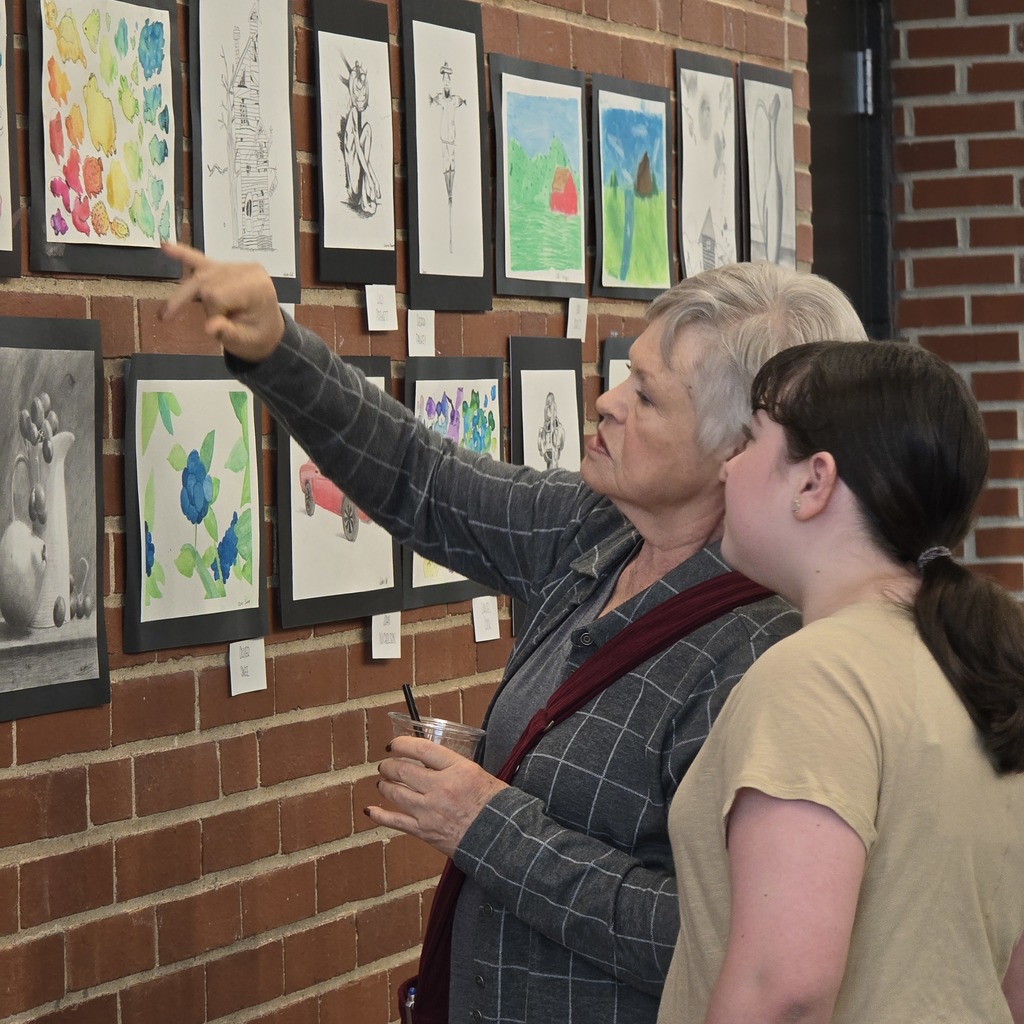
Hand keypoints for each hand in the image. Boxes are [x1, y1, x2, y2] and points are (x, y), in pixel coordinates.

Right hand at [159, 242, 284, 362]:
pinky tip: (165, 247)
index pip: (218, 294)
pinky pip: (199, 258)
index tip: (222, 325)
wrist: (266, 330)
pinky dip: (182, 254)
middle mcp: (247, 270)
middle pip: (205, 282)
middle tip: (213, 323)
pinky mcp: (223, 266)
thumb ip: (228, 333)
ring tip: (168, 313)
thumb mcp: (247, 340)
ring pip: (199, 275)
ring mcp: (235, 265)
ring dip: (187, 294)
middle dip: (205, 306)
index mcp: (257, 286)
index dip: (213, 313)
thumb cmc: (258, 335)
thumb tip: (210, 328)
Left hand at [366, 736, 507, 857]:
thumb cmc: (494, 804)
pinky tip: (370, 810)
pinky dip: (380, 815)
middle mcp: (441, 788)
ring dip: (385, 785)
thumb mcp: (477, 773)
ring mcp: (430, 811)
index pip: (422, 749)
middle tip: (387, 764)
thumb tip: (430, 760)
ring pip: (396, 793)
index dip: (403, 743)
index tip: (395, 744)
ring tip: (383, 781)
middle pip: (404, 770)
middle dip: (390, 765)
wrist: (500, 837)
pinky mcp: (424, 831)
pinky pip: (395, 821)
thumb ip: (453, 766)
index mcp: (458, 769)